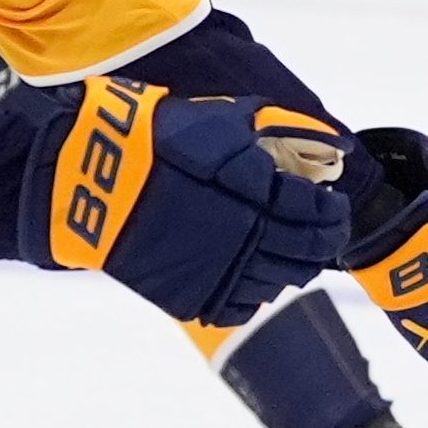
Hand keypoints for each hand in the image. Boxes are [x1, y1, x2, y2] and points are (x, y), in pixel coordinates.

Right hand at [24, 81, 355, 326]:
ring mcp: (220, 270)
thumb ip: (275, 130)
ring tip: (294, 254)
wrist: (92, 178)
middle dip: (324, 241)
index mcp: (259, 193)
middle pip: (307, 252)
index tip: (334, 206)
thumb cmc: (156, 139)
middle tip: (325, 233)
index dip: (332, 212)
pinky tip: (255, 276)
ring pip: (279, 282)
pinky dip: (257, 293)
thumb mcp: (220, 121)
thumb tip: (330, 140)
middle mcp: (248, 237)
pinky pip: (242, 306)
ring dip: (295, 268)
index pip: (317, 213)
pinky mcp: (193, 295)